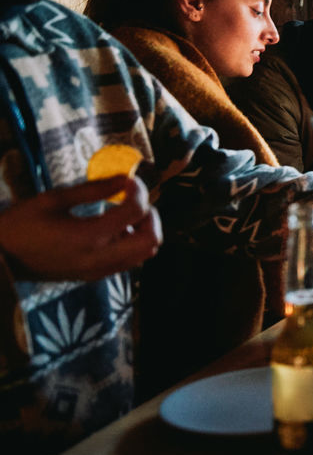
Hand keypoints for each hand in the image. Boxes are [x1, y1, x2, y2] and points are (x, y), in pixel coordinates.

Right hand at [0, 177, 161, 280]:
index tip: (129, 180)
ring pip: (144, 254)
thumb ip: (92, 189)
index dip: (139, 190)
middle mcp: (99, 258)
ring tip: (123, 214)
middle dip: (150, 216)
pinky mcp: (93, 276)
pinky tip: (112, 230)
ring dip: (143, 231)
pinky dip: (131, 244)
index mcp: (88, 236)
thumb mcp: (52, 200)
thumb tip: (122, 178)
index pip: (135, 212)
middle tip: (134, 200)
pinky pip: (128, 262)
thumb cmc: (19, 225)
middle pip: (151, 241)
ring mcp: (97, 270)